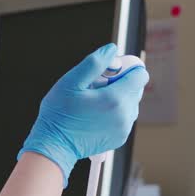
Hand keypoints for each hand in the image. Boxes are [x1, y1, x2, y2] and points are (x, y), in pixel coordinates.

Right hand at [18, 44, 148, 184]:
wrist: (55, 145)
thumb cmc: (59, 114)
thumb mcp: (71, 81)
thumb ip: (94, 62)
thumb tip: (111, 50)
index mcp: (115, 99)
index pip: (140, 75)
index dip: (125, 68)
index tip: (108, 72)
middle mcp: (124, 115)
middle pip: (135, 88)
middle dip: (119, 83)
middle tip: (95, 88)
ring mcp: (123, 128)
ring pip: (130, 102)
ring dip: (117, 97)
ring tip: (93, 102)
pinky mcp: (120, 138)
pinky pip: (125, 117)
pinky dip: (114, 112)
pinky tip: (95, 114)